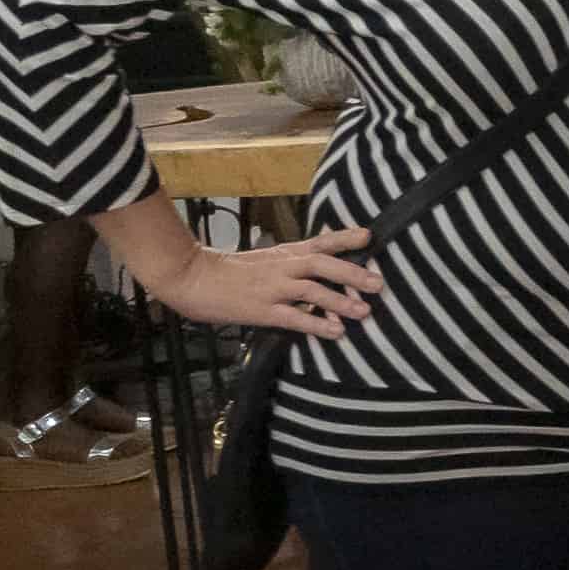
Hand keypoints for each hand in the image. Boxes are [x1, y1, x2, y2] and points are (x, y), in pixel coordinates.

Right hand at [158, 226, 381, 338]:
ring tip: (364, 311)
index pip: (319, 242)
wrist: (191, 277)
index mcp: (284, 253)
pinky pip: (294, 317)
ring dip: (340, 301)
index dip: (344, 238)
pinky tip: (335, 332)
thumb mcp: (265, 258)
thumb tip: (321, 263)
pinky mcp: (261, 310)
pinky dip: (316, 324)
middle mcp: (282, 267)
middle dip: (352, 273)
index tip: (369, 237)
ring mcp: (272, 288)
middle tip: (378, 283)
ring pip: (312, 291)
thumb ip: (292, 260)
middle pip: (322, 264)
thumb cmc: (229, 271)